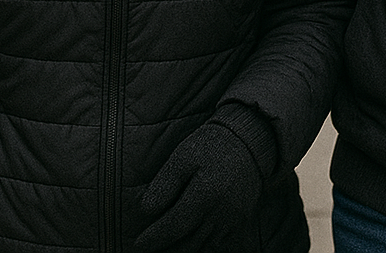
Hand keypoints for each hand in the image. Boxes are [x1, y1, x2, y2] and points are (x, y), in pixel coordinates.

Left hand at [136, 121, 263, 252]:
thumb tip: (146, 210)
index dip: (153, 239)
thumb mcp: (183, 155)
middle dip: (166, 249)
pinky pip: (221, 247)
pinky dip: (203, 249)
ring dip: (184, 251)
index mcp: (206, 194)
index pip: (173, 227)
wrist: (247, 143)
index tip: (138, 244)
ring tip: (168, 247)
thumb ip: (165, 183)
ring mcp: (235, 222)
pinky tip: (191, 244)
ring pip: (204, 249)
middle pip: (188, 244)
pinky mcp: (242, 224)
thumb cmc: (211, 146)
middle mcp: (222, 213)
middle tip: (150, 247)